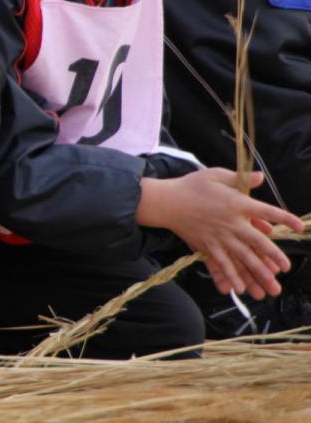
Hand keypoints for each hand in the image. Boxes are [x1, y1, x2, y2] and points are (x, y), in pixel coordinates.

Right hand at [138, 169, 304, 299]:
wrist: (165, 201)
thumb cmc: (190, 186)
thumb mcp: (215, 174)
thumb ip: (241, 178)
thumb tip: (261, 177)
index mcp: (235, 203)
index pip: (266, 212)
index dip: (284, 219)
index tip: (299, 227)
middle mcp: (230, 222)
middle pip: (257, 241)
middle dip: (273, 254)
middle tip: (286, 266)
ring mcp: (218, 236)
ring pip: (242, 256)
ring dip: (257, 271)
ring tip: (270, 283)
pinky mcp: (206, 245)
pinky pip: (221, 263)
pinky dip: (230, 275)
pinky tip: (239, 287)